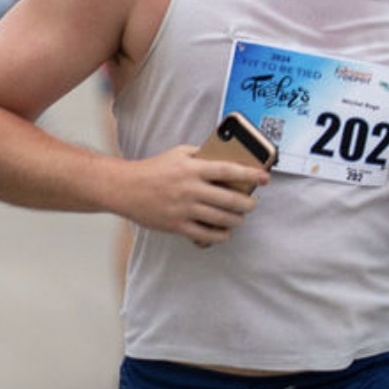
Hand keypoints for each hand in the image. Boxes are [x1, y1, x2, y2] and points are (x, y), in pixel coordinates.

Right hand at [117, 147, 265, 246]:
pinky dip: (220, 235)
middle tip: (251, 204)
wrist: (124, 188)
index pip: (229, 171)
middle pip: (230, 200)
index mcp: (192, 168)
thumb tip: (228, 159)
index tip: (264, 178)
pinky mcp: (176, 225)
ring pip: (221, 219)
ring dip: (236, 220)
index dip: (251, 175)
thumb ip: (203, 155)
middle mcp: (190, 189)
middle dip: (248, 204)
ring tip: (238, 218)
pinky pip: (206, 235)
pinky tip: (224, 232)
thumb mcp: (179, 153)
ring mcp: (183, 209)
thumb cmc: (153, 169)